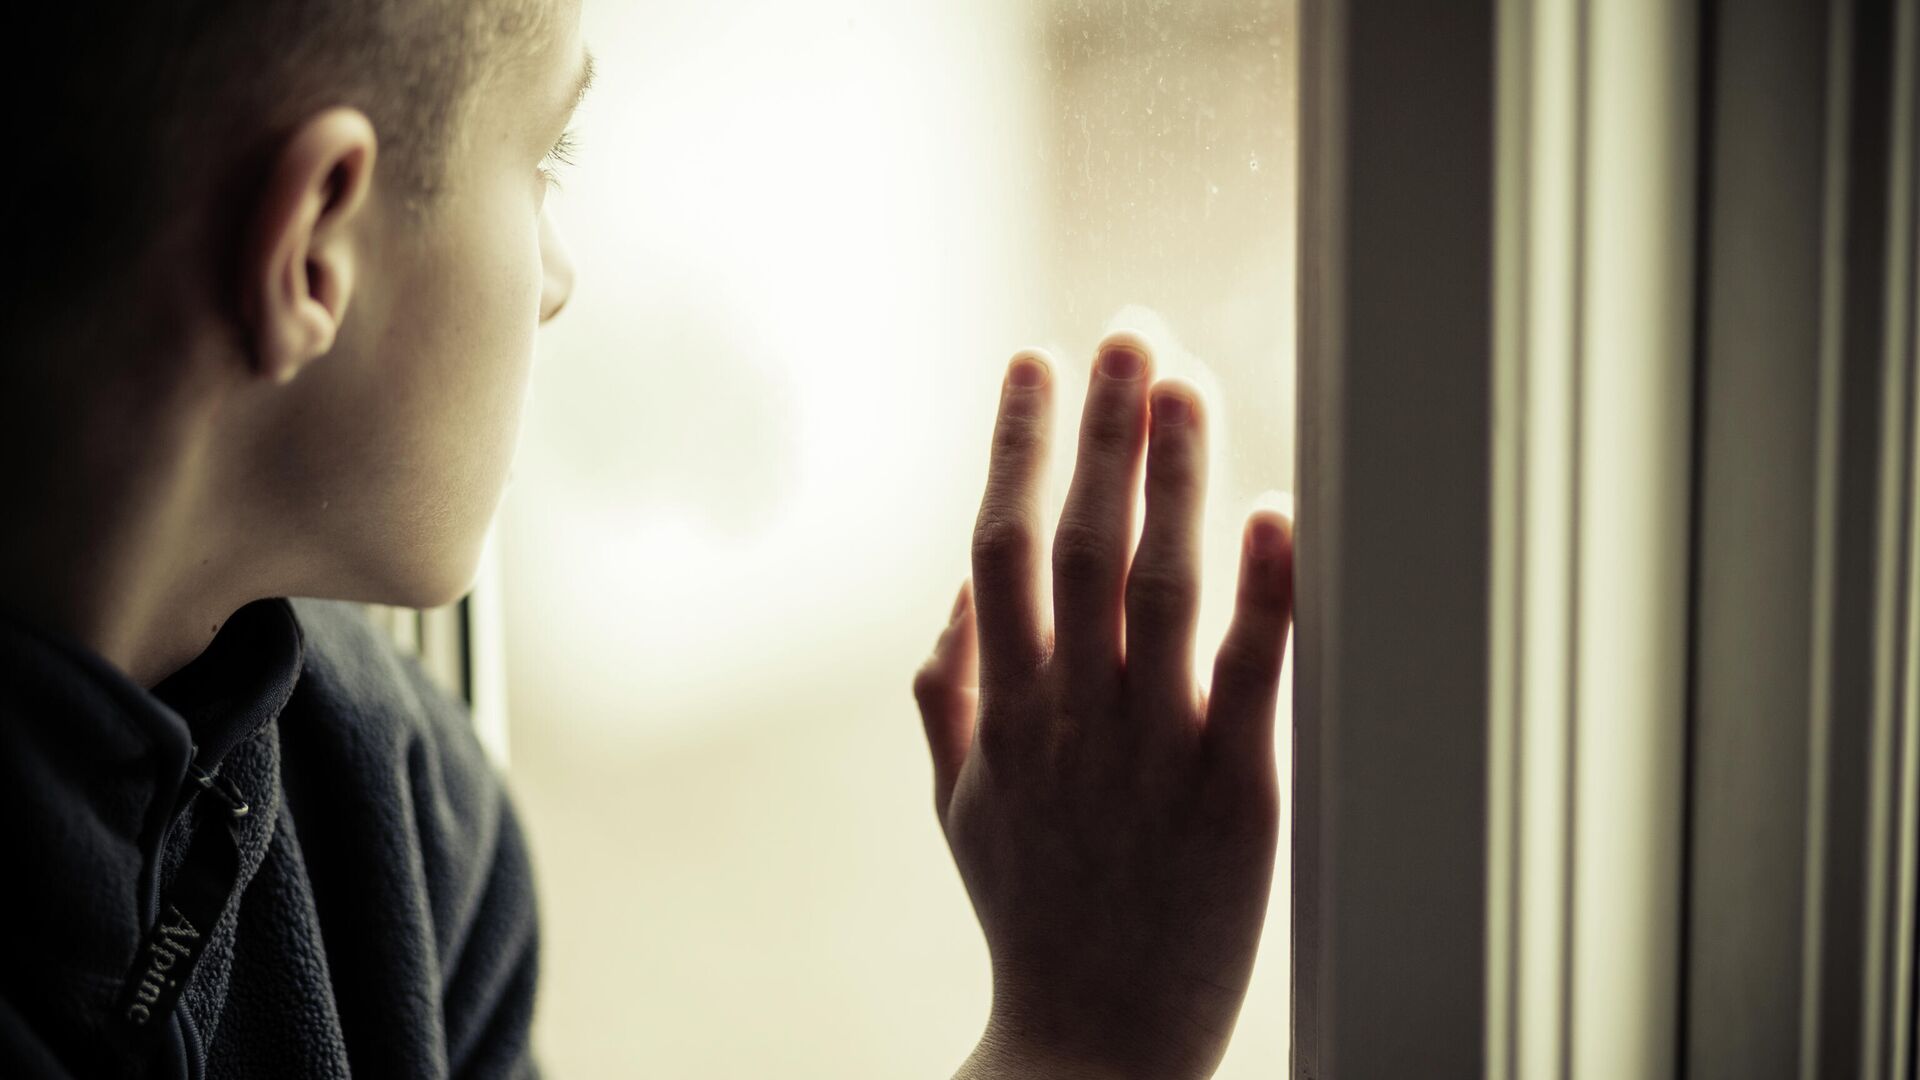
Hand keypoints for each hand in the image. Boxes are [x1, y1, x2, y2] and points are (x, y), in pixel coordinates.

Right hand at [913, 332, 1294, 1079]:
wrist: (1091, 1046)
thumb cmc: (1030, 914)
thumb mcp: (959, 805)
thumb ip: (945, 691)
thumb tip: (956, 588)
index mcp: (1001, 711)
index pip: (997, 546)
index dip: (1013, 445)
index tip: (1033, 357)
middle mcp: (1067, 716)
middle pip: (1073, 543)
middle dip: (1097, 427)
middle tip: (1125, 330)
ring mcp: (1150, 751)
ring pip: (1155, 586)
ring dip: (1169, 477)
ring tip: (1185, 380)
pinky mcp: (1235, 793)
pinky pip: (1250, 675)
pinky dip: (1263, 590)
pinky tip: (1276, 507)